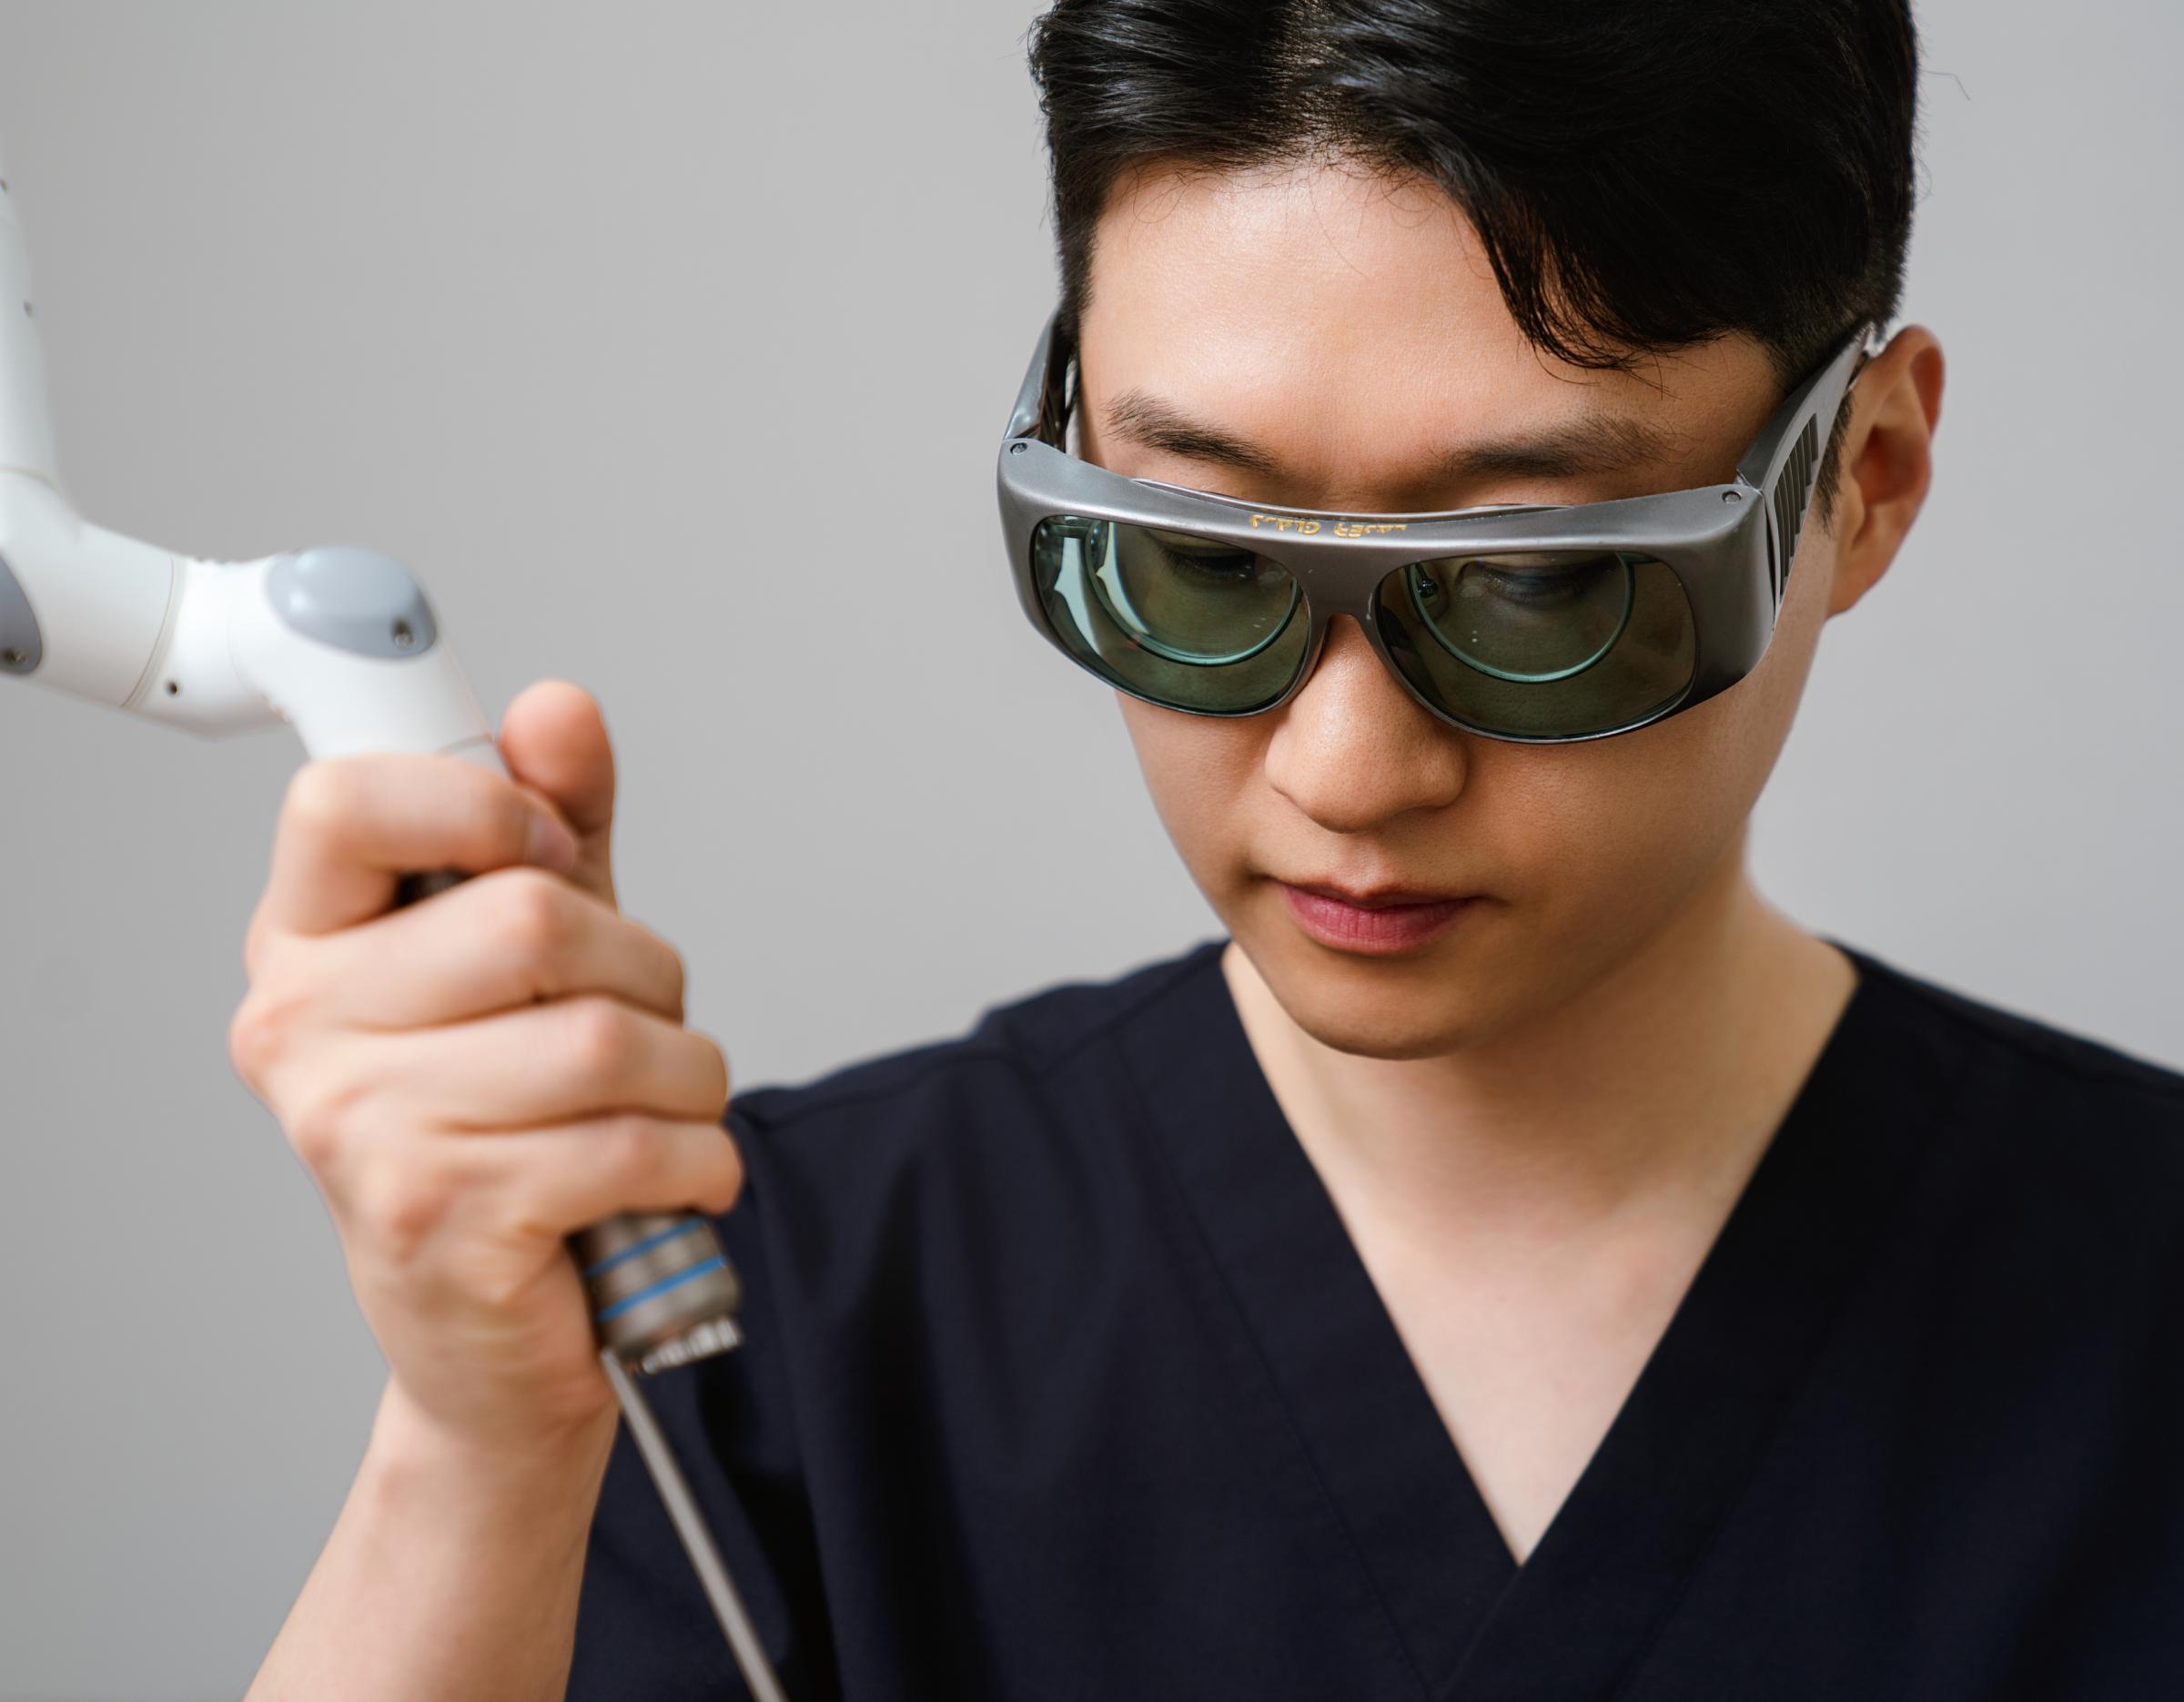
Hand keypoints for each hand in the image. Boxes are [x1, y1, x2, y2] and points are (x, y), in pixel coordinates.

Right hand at [227, 680, 742, 1458]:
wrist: (490, 1343)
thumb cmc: (517, 1127)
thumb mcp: (537, 957)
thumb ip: (550, 827)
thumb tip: (557, 710)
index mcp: (306, 943)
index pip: (348, 802)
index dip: (485, 807)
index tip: (547, 854)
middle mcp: (303, 1031)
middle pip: (530, 918)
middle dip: (644, 968)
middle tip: (646, 1019)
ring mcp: (360, 1133)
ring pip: (600, 1038)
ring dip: (687, 1072)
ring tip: (669, 1106)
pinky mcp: (441, 1222)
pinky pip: (630, 1142)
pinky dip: (699, 1157)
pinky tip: (680, 1174)